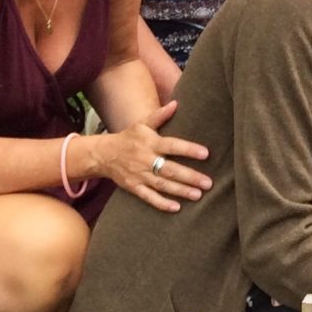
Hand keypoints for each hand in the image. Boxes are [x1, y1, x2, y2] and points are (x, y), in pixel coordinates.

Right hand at [95, 110, 210, 213]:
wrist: (103, 155)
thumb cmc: (130, 137)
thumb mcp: (143, 123)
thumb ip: (160, 115)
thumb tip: (177, 103)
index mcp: (150, 143)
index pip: (172, 146)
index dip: (188, 150)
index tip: (206, 154)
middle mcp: (145, 160)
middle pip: (170, 169)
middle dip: (189, 177)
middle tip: (208, 183)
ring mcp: (139, 175)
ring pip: (162, 184)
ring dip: (180, 191)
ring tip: (198, 195)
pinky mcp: (133, 187)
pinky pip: (148, 197)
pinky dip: (161, 203)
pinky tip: (176, 208)